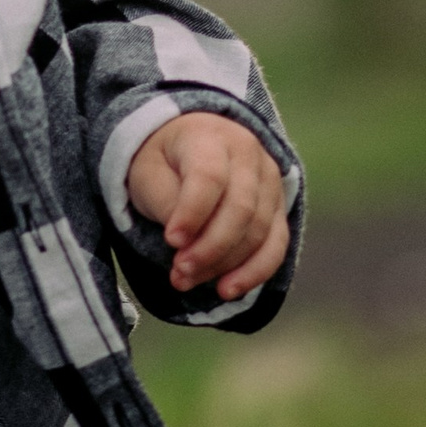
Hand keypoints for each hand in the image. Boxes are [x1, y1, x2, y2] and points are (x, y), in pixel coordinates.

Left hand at [124, 115, 289, 300]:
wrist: (186, 144)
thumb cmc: (162, 161)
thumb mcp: (147, 173)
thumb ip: (165, 202)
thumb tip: (184, 241)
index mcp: (210, 137)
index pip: (210, 177)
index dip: (192, 213)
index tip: (170, 241)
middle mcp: (249, 154)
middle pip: (241, 208)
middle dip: (209, 248)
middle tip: (178, 272)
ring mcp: (269, 181)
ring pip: (259, 230)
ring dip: (224, 264)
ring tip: (186, 281)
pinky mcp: (278, 207)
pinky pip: (275, 245)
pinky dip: (254, 272)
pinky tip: (227, 290)